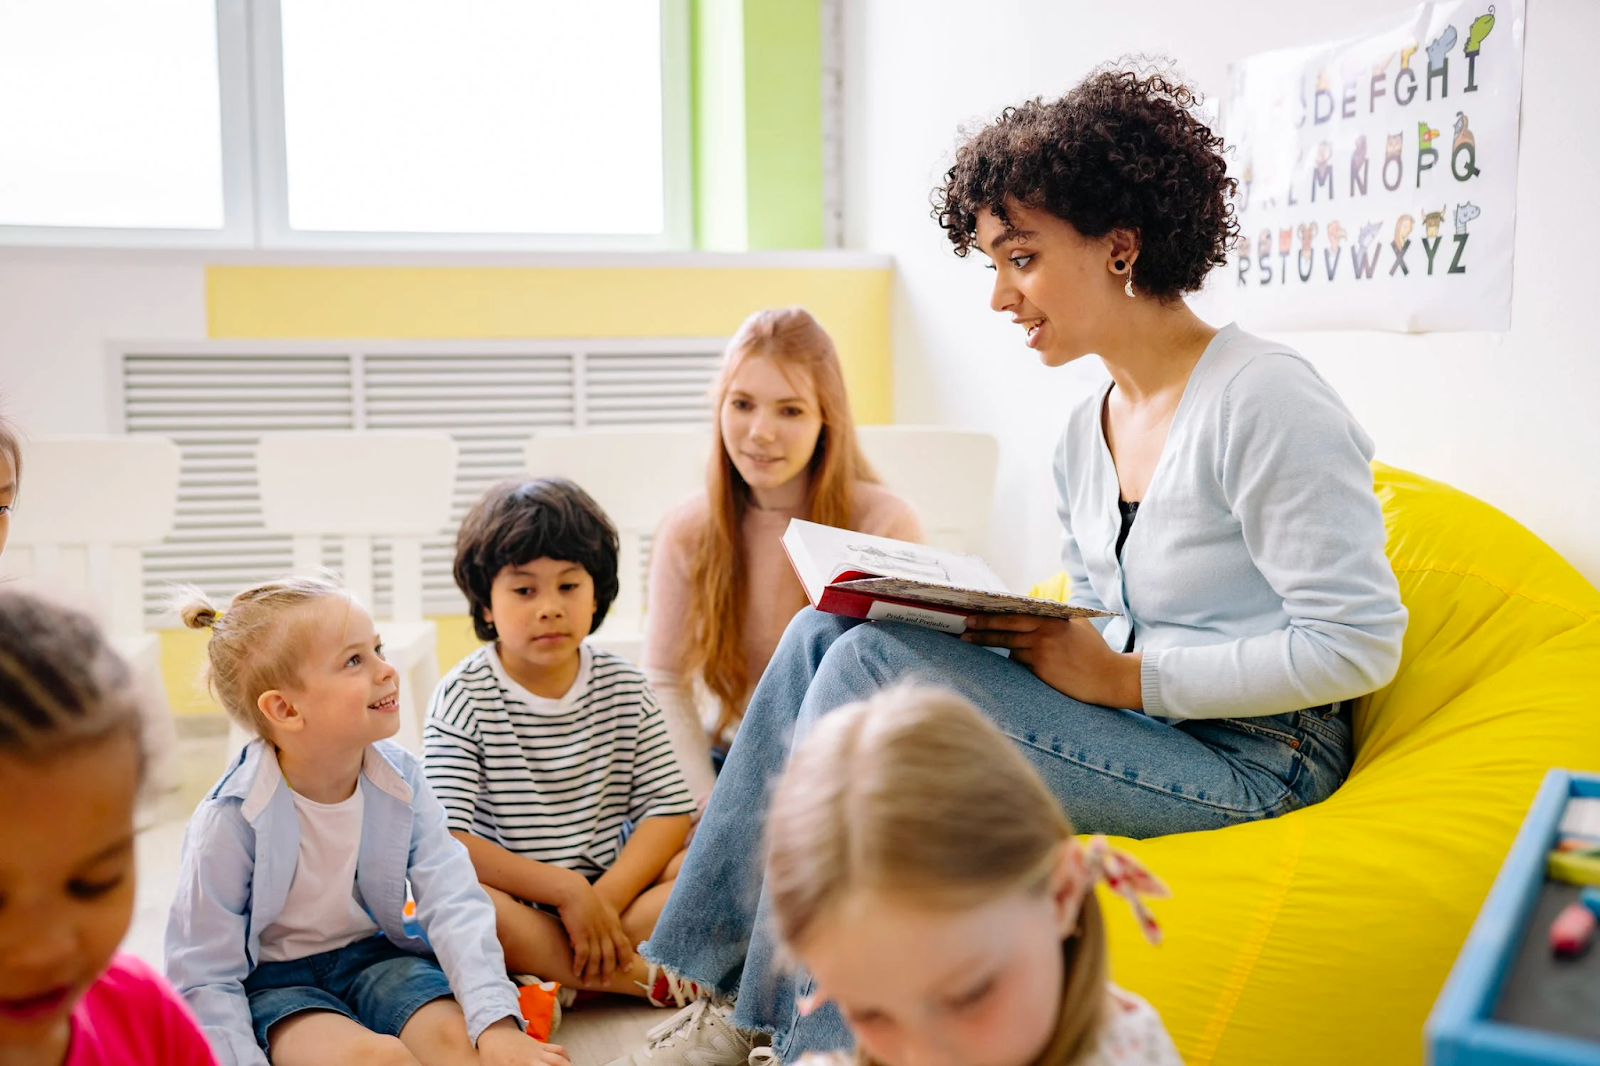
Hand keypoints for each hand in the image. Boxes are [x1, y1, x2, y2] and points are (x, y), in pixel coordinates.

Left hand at [477, 1018, 571, 1065]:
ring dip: (567, 1065)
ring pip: (559, 1059)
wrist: (494, 1033)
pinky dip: (565, 1056)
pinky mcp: (540, 1045)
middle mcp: (531, 1060)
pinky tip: (567, 1063)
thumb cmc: (490, 1056)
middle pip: (554, 1065)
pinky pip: (557, 1049)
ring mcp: (537, 1051)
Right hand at [555, 874, 634, 983]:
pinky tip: (576, 972)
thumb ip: (601, 924)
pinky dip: (580, 965)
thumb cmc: (584, 900)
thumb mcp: (598, 911)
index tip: (627, 969)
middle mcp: (605, 930)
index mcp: (611, 924)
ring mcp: (594, 933)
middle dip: (609, 971)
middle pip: (610, 955)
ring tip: (588, 983)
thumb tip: (597, 937)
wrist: (574, 891)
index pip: (623, 944)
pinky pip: (582, 954)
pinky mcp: (581, 934)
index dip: (626, 958)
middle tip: (606, 984)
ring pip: (597, 958)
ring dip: (592, 972)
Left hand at [961, 615, 1142, 708]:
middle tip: (964, 628)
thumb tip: (1037, 608)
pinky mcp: (1042, 670)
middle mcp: (1045, 633)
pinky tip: (1019, 662)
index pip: (1016, 613)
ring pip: (1010, 648)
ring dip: (995, 645)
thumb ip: (1058, 617)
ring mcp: (1042, 652)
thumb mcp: (1079, 625)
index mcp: (1053, 619)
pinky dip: (1017, 662)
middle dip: (982, 628)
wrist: (1109, 677)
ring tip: (971, 641)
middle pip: (1005, 629)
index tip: (975, 612)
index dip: (994, 614)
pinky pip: (1020, 664)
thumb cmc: (1095, 651)